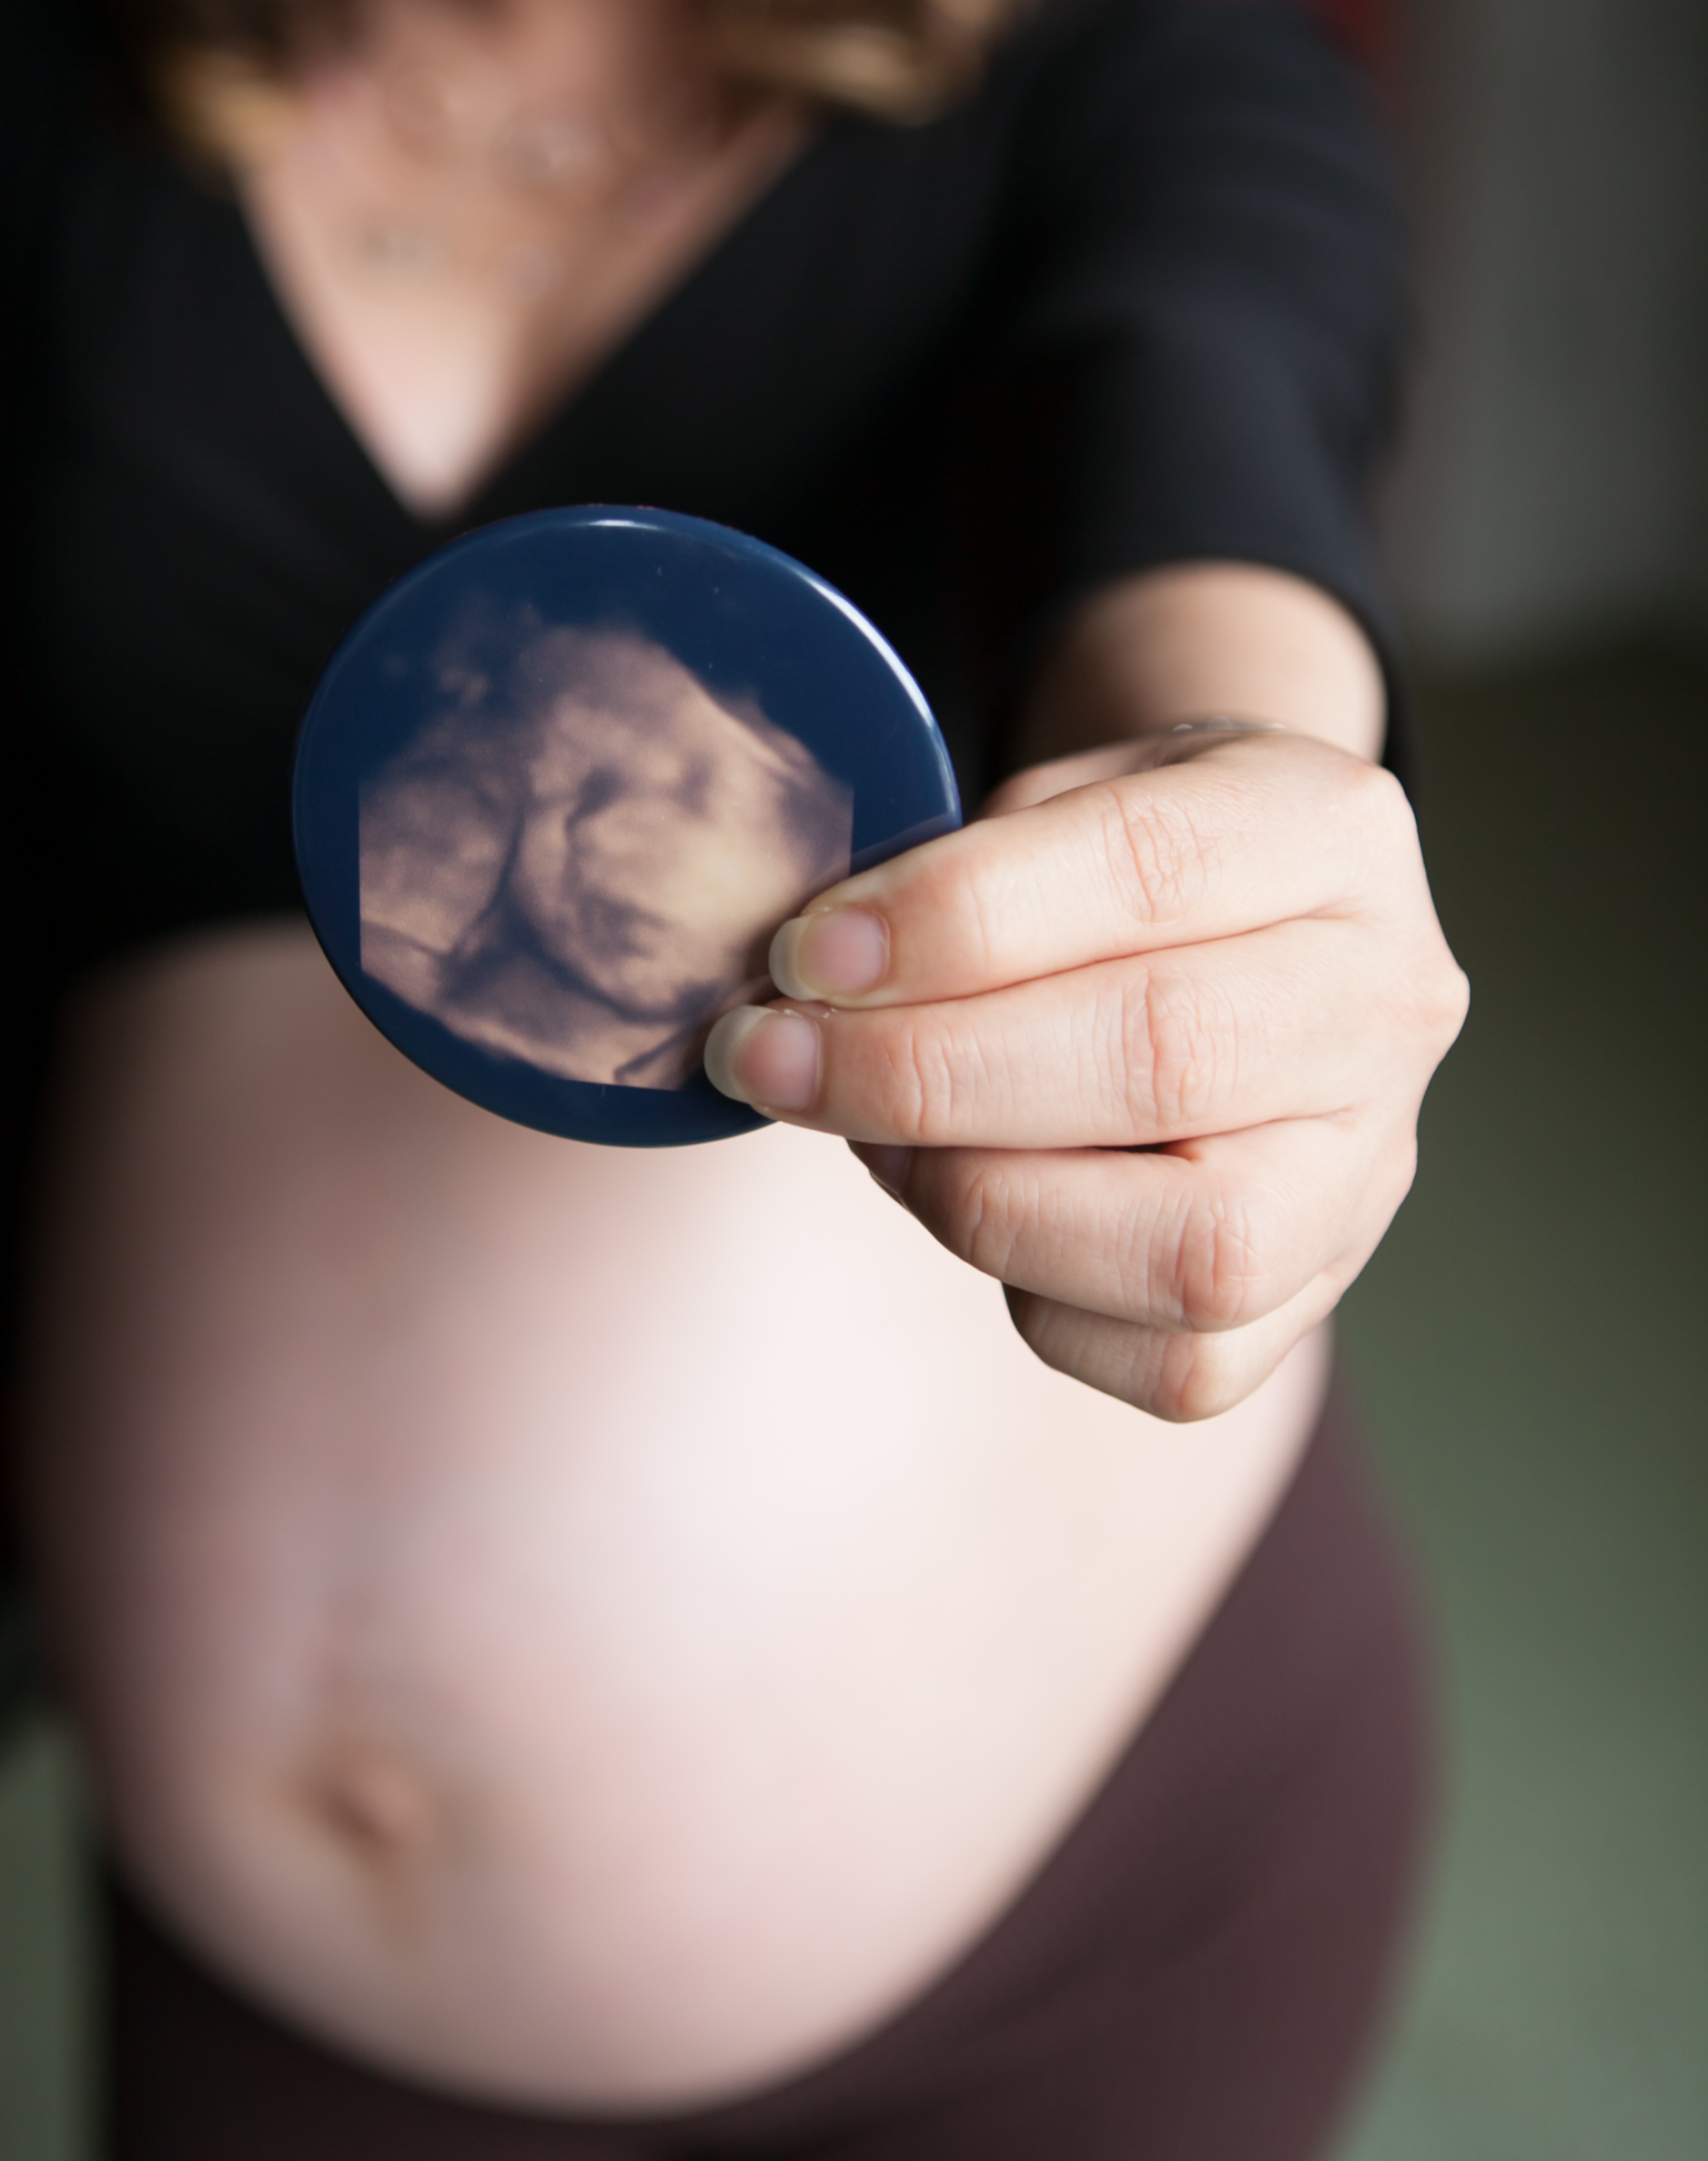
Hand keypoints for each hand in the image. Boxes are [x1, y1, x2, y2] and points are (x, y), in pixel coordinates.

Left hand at [703, 722, 1468, 1419]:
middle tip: (773, 1058)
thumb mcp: (1054, 795)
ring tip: (873, 1139)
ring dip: (980, 1199)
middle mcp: (1387, 1001)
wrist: (1243, 926)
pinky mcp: (1317, 1296)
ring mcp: (1371, 1166)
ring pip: (1195, 1246)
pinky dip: (1037, 1300)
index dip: (954, 918)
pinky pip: (1177, 1365)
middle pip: (1166, 1059)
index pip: (1147, 867)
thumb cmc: (1118, 860)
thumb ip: (954, 870)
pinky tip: (969, 1201)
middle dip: (926, 1072)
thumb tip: (808, 984)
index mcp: (1329, 828)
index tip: (804, 952)